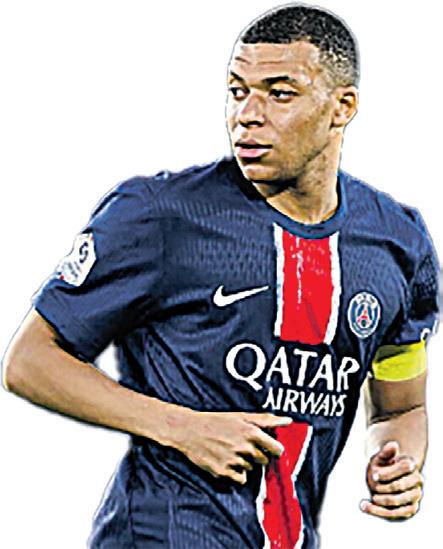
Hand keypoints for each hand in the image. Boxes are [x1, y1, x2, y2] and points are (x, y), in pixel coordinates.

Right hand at [172, 411, 291, 483]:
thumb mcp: (241, 416)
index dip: (274, 449)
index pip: (277, 449)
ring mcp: (234, 460)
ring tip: (229, 451)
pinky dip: (236, 474)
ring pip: (251, 469)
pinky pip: (241, 479)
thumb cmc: (217, 421)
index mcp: (251, 431)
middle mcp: (244, 447)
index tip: (269, 448)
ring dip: (244, 463)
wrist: (189, 430)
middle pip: (264, 460)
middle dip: (257, 455)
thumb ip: (266, 420)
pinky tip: (226, 462)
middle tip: (242, 446)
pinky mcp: (223, 472)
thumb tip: (287, 420)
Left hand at [360, 441, 422, 519]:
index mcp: (410, 464)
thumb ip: (385, 452)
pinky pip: (396, 513)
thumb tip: (393, 445)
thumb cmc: (382, 465)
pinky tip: (365, 506)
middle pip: (399, 486)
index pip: (404, 467)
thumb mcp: (380, 457)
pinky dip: (379, 511)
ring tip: (372, 497)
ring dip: (382, 500)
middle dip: (383, 487)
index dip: (387, 472)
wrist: (386, 477)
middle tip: (372, 486)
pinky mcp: (410, 508)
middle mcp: (416, 480)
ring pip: (397, 500)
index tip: (374, 475)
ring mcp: (415, 495)